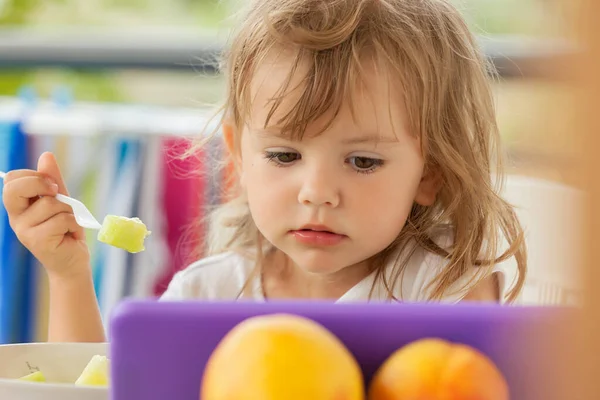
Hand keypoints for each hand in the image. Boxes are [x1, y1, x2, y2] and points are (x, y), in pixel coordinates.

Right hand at [2, 152, 90, 279]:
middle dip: (41, 183)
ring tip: (68, 223)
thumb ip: (53, 180)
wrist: (73, 261)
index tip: (51, 184)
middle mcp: (16, 218)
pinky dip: (73, 223)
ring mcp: (25, 231)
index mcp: (19, 206)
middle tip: (57, 192)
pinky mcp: (38, 242)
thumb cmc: (66, 229)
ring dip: (68, 210)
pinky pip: (61, 220)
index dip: (33, 175)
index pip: (12, 179)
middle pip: (15, 189)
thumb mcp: (61, 200)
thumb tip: (46, 155)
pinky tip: (70, 234)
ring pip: (50, 204)